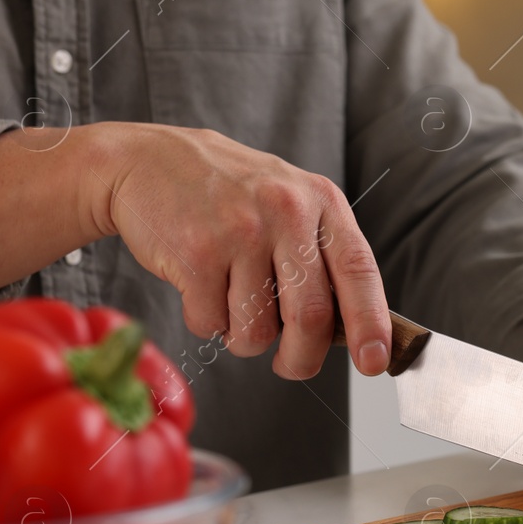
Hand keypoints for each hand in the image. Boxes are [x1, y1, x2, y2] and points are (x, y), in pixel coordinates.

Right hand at [87, 124, 391, 379]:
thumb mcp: (290, 203)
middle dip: (302, 358)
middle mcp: (286, 212)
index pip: (359, 271)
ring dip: (244, 339)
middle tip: (290, 364)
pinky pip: (210, 323)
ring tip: (232, 304)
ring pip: (257, 331)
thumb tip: (349, 331)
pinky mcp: (195, 253)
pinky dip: (206, 321)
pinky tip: (200, 286)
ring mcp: (240, 232)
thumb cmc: (227, 193)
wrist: (147, 159)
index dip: (371, 324)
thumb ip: (321, 255)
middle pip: (311, 316)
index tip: (375, 362)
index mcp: (321, 202)